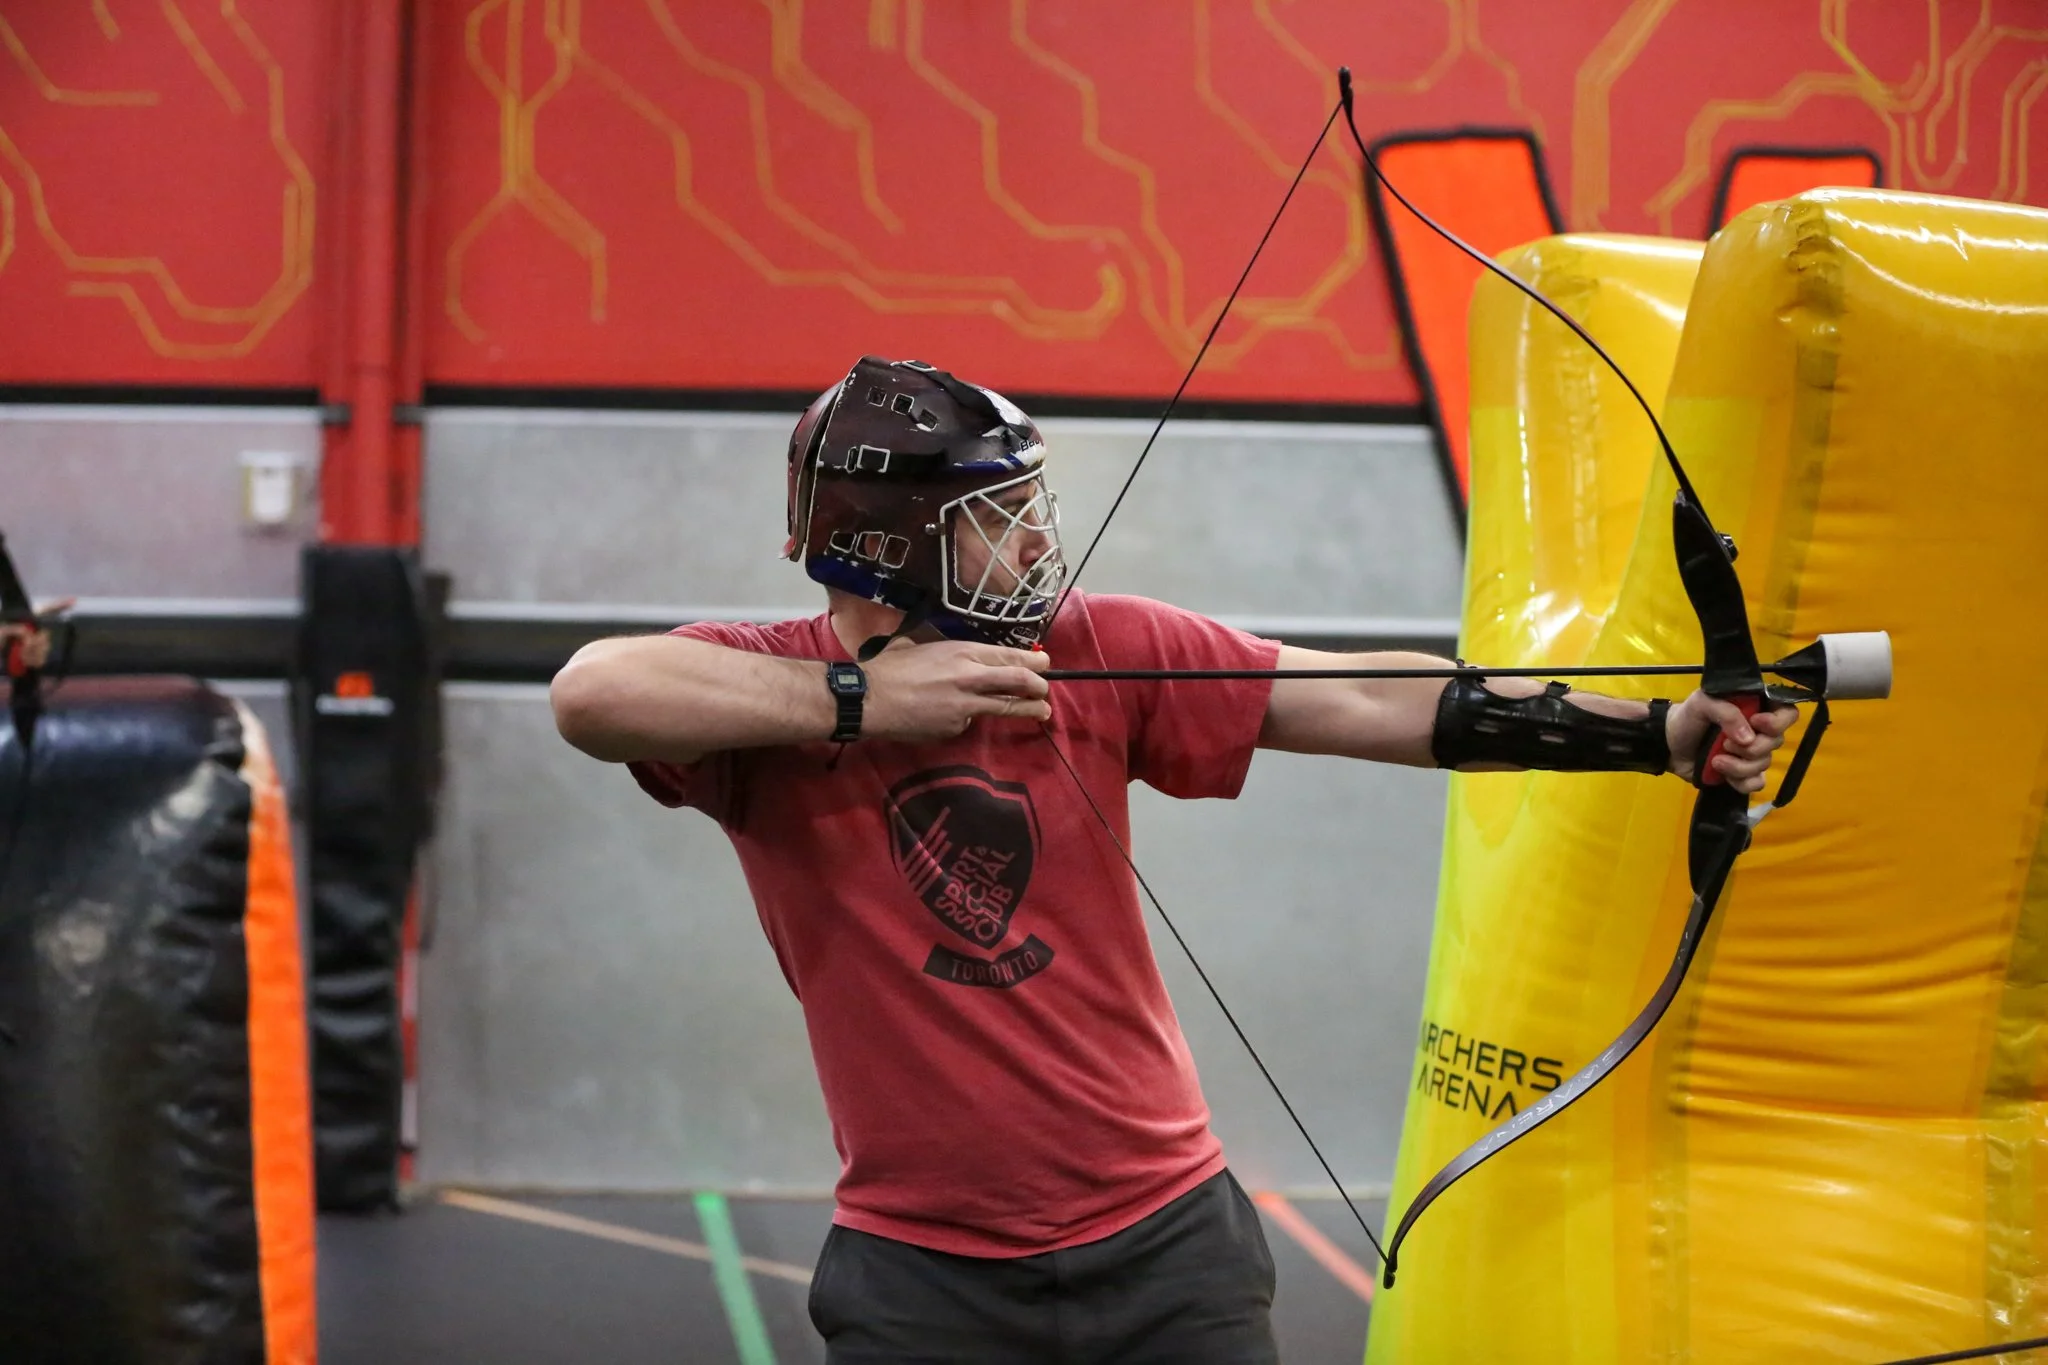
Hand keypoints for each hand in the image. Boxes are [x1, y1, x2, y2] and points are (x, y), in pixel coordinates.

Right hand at [858, 639, 1051, 742]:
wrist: (870, 699)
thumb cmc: (890, 667)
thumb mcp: (923, 645)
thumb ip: (950, 652)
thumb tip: (963, 657)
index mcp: (963, 652)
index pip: (1010, 657)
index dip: (1033, 662)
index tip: (1044, 664)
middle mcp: (971, 677)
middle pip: (1020, 681)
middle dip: (1040, 686)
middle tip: (1045, 690)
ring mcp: (966, 706)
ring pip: (1006, 707)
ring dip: (1029, 710)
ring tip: (1042, 712)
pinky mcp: (956, 728)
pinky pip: (969, 722)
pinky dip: (967, 719)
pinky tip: (950, 716)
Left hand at [1664, 691, 1796, 791]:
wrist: (1667, 745)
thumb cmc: (1686, 718)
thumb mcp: (1702, 703)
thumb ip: (1726, 713)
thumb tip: (1748, 738)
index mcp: (1754, 708)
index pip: (1787, 713)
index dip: (1778, 721)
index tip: (1757, 722)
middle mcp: (1758, 731)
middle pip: (1776, 743)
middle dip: (1751, 748)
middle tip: (1725, 743)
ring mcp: (1751, 754)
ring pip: (1764, 765)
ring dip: (1739, 766)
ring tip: (1715, 760)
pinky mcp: (1742, 774)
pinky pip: (1756, 783)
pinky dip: (1741, 782)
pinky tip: (1722, 775)